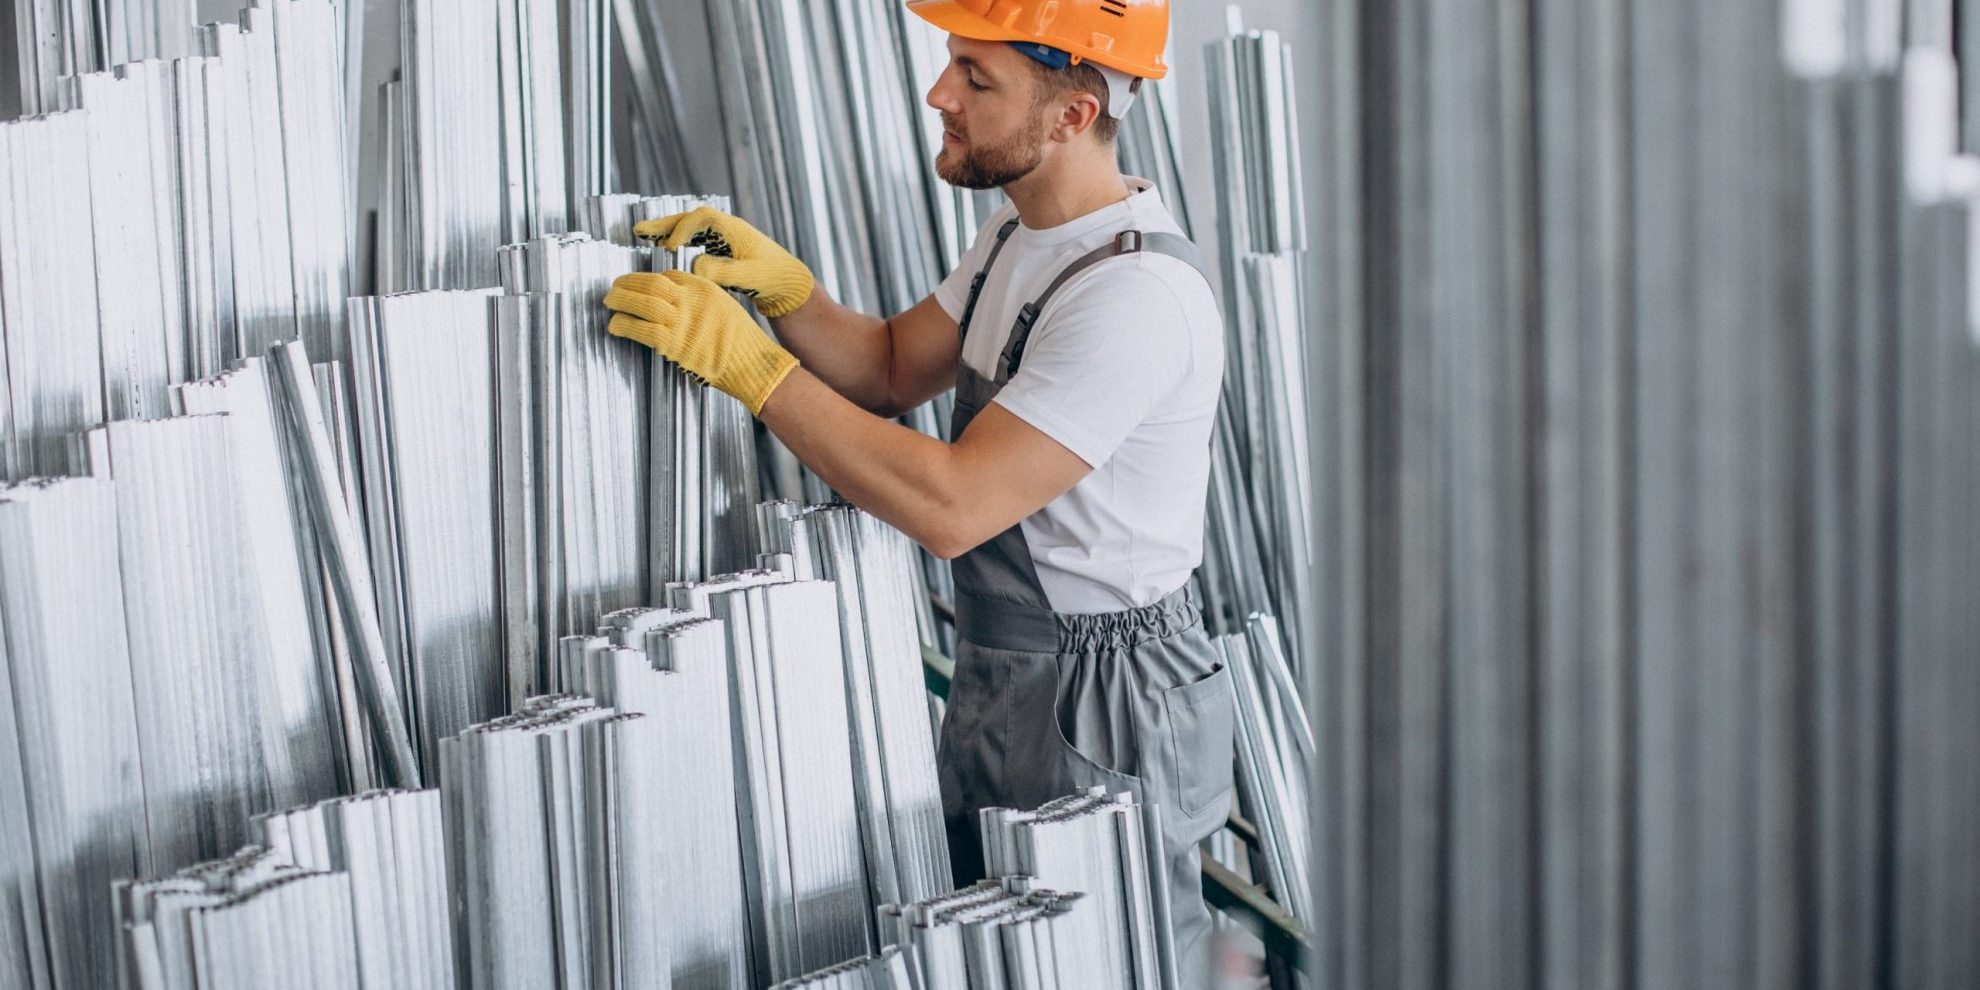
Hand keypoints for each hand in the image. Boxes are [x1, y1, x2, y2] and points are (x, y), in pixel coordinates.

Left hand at [603, 270, 799, 415]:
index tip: (636, 285)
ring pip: (641, 302)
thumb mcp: (725, 308)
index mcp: (704, 288)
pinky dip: (623, 325)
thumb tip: (677, 304)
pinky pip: (640, 328)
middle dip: (627, 283)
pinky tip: (614, 326)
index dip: (647, 279)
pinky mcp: (673, 343)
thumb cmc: (743, 342)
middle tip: (613, 287)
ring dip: (620, 301)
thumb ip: (701, 303)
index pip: (668, 276)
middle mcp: (690, 300)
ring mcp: (681, 321)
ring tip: (609, 303)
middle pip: (650, 283)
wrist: (752, 364)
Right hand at [634, 207, 815, 317]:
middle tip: (639, 231)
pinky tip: (666, 248)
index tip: (669, 247)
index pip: (700, 219)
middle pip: (690, 219)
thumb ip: (722, 272)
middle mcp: (727, 228)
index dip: (681, 230)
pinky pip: (695, 238)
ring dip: (668, 230)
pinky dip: (679, 240)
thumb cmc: (773, 278)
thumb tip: (695, 266)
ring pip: (690, 227)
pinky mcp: (723, 248)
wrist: (789, 283)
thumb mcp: (749, 277)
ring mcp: (724, 237)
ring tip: (643, 236)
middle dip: (664, 224)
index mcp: (733, 229)